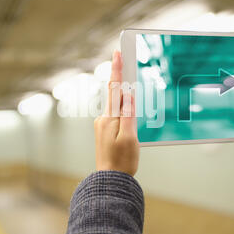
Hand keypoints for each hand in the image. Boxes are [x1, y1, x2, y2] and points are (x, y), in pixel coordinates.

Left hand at [94, 51, 139, 175]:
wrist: (110, 180)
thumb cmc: (121, 161)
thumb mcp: (129, 137)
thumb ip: (128, 114)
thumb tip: (128, 94)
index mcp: (109, 119)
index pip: (115, 89)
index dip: (117, 70)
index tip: (117, 53)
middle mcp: (103, 119)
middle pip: (114, 94)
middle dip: (119, 76)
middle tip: (122, 58)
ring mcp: (103, 126)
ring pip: (115, 104)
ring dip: (122, 92)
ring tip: (128, 78)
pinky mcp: (106, 131)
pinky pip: (115, 113)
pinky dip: (122, 105)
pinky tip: (127, 104)